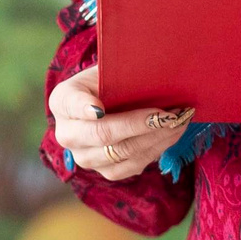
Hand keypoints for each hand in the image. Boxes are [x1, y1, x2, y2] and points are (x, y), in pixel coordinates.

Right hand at [48, 65, 190, 181]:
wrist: (109, 104)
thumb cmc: (110, 81)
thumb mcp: (107, 70)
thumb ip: (118, 71)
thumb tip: (150, 68)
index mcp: (62, 102)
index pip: (72, 103)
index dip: (84, 108)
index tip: (99, 109)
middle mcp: (67, 134)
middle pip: (102, 134)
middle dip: (138, 124)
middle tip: (166, 114)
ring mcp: (85, 157)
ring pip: (122, 152)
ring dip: (155, 137)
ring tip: (178, 121)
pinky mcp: (106, 172)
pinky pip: (133, 165)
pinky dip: (156, 149)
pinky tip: (172, 133)